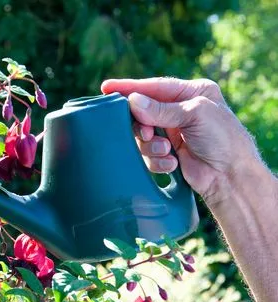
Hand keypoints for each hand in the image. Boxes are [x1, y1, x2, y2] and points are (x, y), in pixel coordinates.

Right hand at [101, 77, 260, 204]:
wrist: (231, 177)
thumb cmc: (223, 139)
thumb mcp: (194, 115)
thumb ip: (161, 109)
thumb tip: (132, 102)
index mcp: (191, 93)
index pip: (154, 87)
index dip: (130, 87)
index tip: (107, 88)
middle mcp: (179, 111)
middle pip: (142, 112)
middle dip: (142, 125)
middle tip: (147, 132)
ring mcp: (173, 133)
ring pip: (142, 135)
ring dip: (151, 146)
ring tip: (167, 151)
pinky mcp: (168, 153)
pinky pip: (148, 154)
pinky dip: (157, 160)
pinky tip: (173, 163)